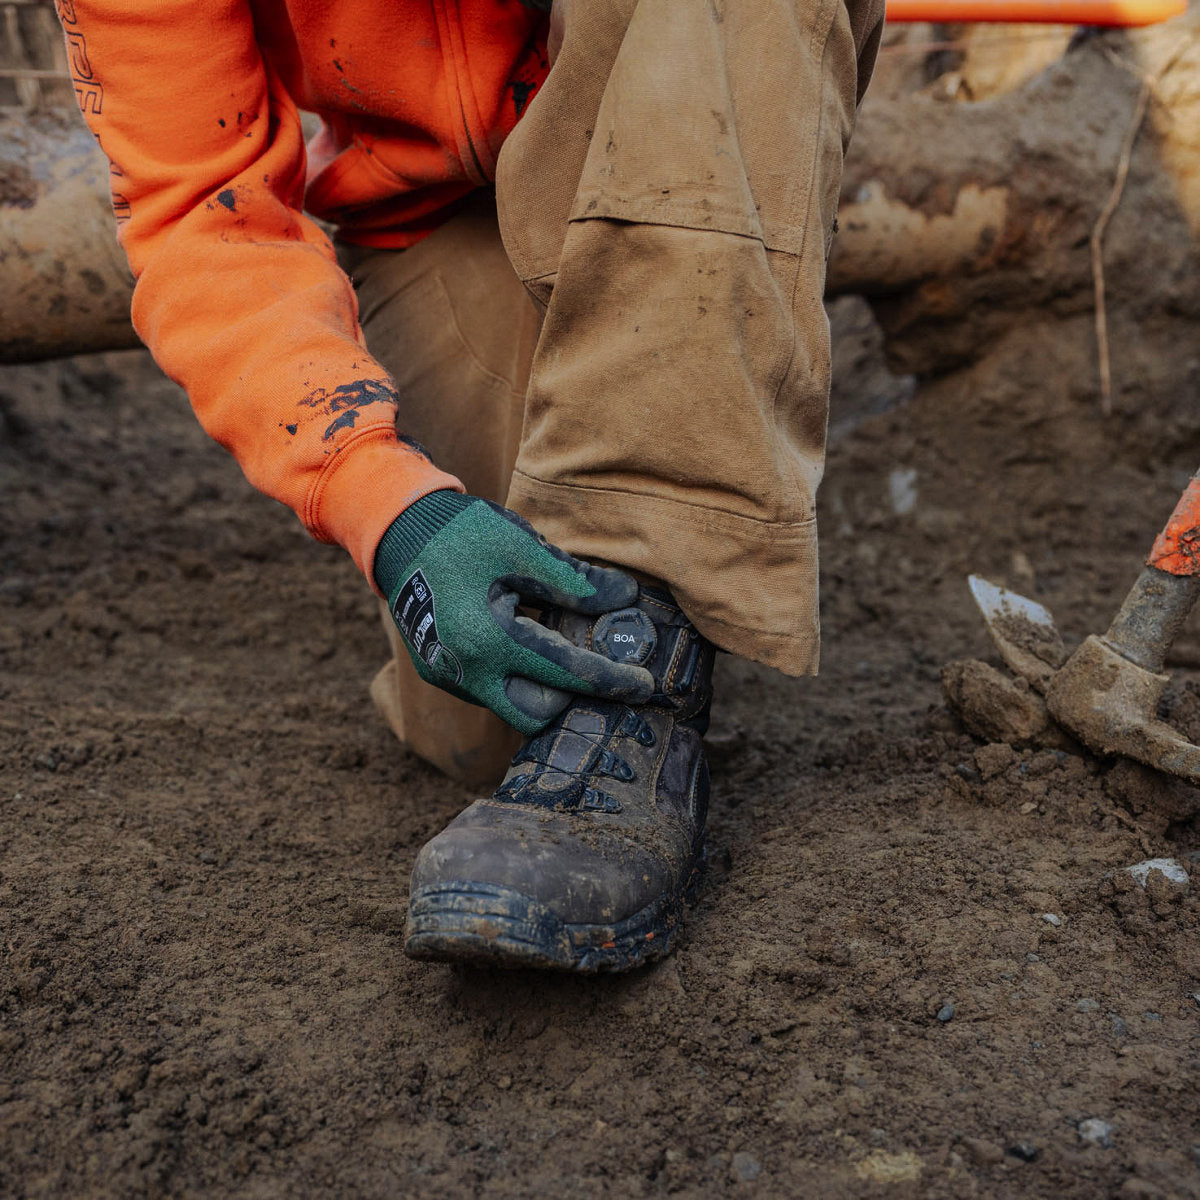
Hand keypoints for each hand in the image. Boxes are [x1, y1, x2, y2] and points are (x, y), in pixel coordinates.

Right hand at [374, 491, 653, 733]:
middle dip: (571, 701)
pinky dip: (515, 677)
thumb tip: (627, 599)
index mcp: (490, 639)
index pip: (567, 674)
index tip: (645, 686)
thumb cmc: (463, 534)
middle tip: (599, 675)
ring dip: (542, 689)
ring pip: (510, 705)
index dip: (611, 681)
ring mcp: (449, 677)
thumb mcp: (524, 549)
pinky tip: (528, 643)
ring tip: (564, 652)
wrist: (397, 533)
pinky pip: (489, 690)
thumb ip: (575, 582)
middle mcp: (466, 671)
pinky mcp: (440, 673)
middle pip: (537, 716)